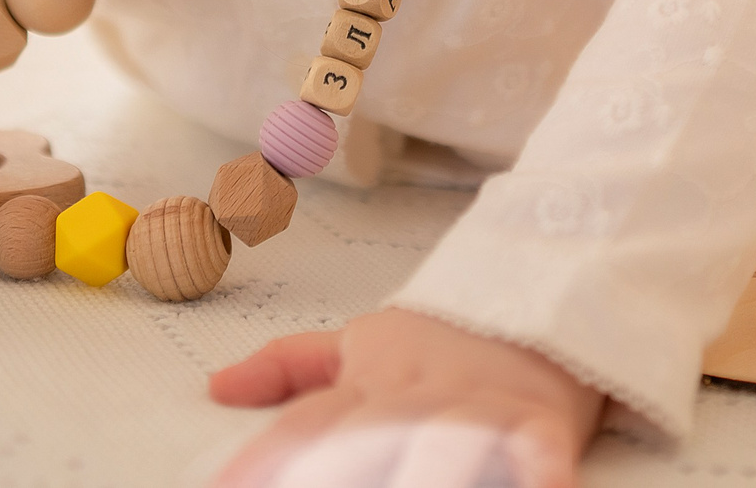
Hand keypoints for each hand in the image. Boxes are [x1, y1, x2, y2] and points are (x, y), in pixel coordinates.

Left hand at [209, 308, 602, 486]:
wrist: (538, 287)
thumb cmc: (444, 334)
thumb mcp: (361, 342)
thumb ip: (289, 368)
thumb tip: (216, 387)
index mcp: (371, 379)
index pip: (307, 425)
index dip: (266, 461)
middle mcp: (417, 395)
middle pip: (370, 438)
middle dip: (337, 475)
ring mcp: (477, 405)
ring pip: (446, 442)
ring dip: (428, 474)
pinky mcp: (539, 418)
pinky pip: (536, 448)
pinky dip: (533, 472)